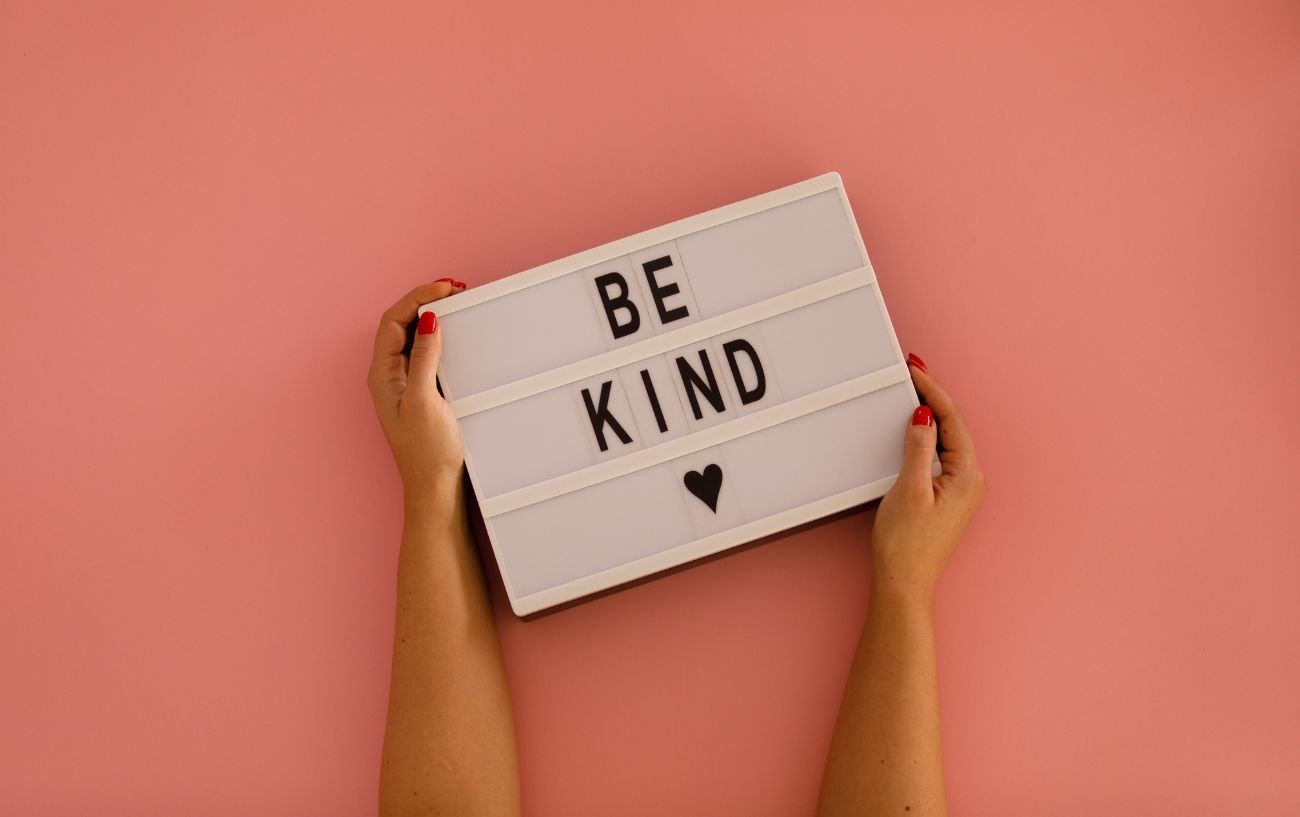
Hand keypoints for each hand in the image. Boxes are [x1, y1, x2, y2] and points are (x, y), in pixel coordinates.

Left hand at [367, 280, 467, 499]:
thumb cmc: (427, 452)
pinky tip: (457, 335)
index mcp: (382, 375)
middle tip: (454, 289)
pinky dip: (441, 338)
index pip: (393, 321)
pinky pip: (427, 354)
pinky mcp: (423, 393)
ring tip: (456, 304)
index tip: (444, 288)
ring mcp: (406, 384)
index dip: (417, 298)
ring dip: (433, 317)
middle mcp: (390, 376)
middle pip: (401, 324)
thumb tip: (429, 320)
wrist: (435, 488)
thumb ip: (426, 358)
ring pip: (414, 337)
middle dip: (425, 301)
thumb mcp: (425, 400)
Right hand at [872, 354, 986, 597]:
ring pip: (947, 440)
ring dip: (931, 416)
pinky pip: (941, 455)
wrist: (904, 581)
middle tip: (914, 372)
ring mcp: (961, 490)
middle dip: (933, 397)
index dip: (933, 390)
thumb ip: (918, 448)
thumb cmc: (907, 545)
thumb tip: (924, 417)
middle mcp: (971, 481)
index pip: (951, 419)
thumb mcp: (909, 488)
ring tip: (915, 392)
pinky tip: (916, 431)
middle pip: (953, 426)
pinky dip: (928, 437)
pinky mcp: (948, 498)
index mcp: (967, 475)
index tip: (916, 370)